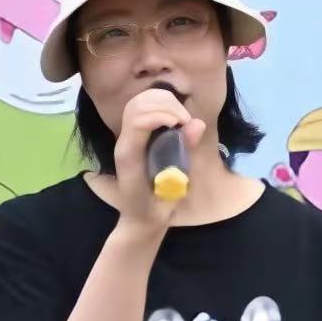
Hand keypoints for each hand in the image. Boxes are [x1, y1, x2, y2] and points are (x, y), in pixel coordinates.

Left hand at [110, 86, 204, 233]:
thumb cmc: (155, 208)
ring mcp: (125, 138)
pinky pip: (141, 108)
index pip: (138, 121)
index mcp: (129, 156)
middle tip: (185, 121)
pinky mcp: (132, 135)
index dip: (163, 114)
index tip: (183, 123)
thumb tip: (198, 123)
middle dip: (166, 104)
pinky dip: (161, 104)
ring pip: (138, 102)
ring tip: (181, 118)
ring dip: (164, 102)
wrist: (139, 219)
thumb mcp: (174, 186)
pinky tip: (175, 117)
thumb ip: (184, 154)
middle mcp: (123, 143)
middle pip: (138, 104)